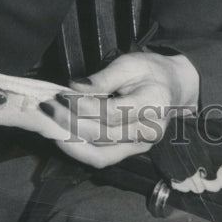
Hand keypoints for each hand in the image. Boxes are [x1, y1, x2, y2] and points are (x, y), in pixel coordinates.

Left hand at [38, 50, 199, 168]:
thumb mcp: (130, 64)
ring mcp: (140, 147)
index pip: (112, 113)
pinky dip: (79, 151)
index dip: (83, 106)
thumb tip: (74, 88)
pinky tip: (62, 137)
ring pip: (100, 154)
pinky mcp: (130, 153)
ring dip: (70, 141)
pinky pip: (102, 158)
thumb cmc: (150, 72)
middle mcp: (148, 132)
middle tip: (48, 107)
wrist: (173, 87)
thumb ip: (103, 78)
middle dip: (70, 122)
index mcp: (154, 104)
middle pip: (103, 135)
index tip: (61, 94)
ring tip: (49, 125)